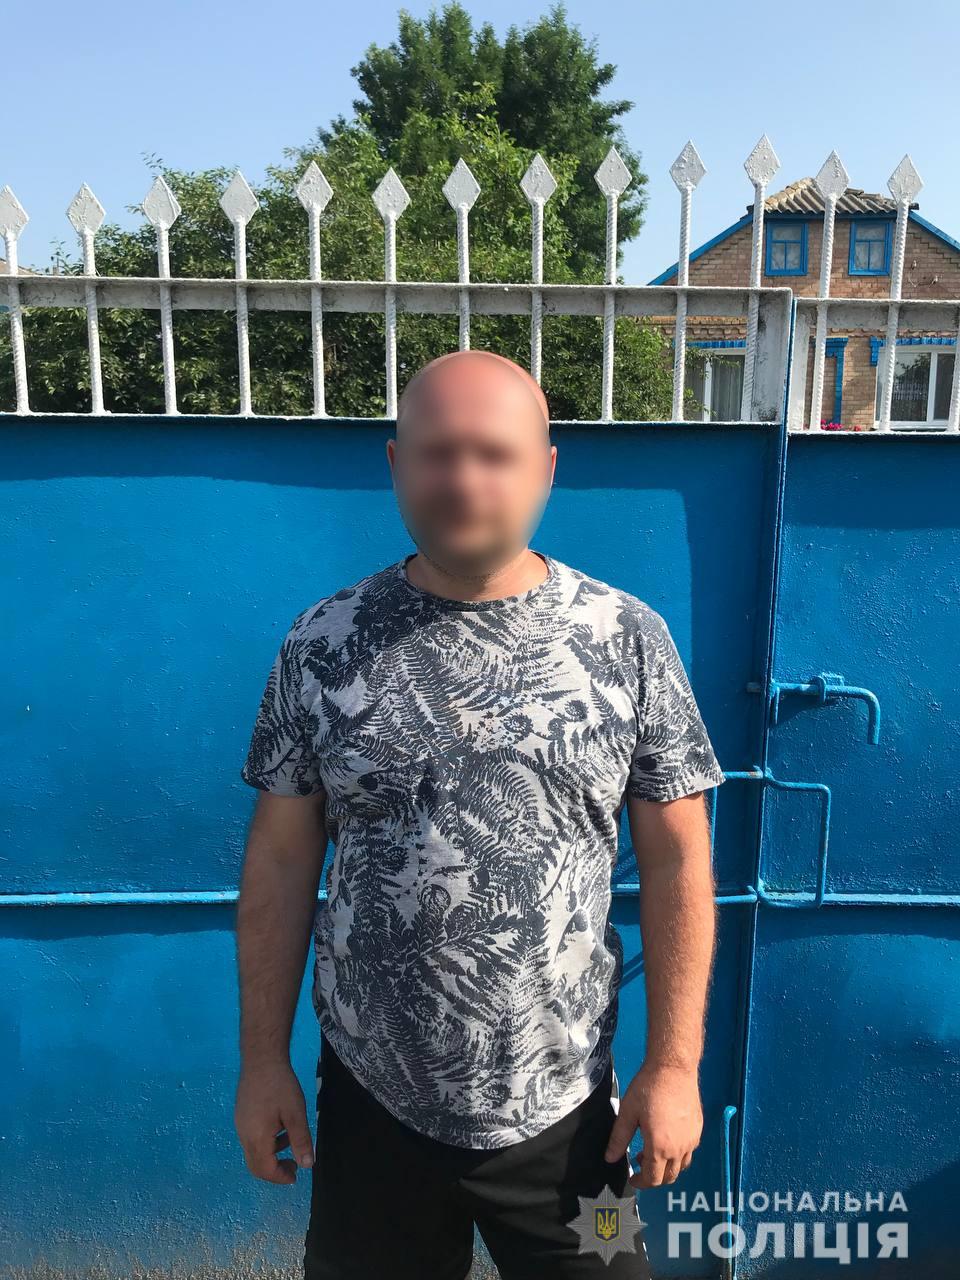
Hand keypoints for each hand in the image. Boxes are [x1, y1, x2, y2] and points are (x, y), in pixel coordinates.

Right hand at [235, 1058, 314, 1183]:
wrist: (261, 1059)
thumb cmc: (280, 1086)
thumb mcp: (295, 1114)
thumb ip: (300, 1141)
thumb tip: (307, 1165)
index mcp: (256, 1138)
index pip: (265, 1170)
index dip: (281, 1177)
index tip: (296, 1175)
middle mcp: (243, 1135)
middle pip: (255, 1165)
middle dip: (274, 1170)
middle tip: (294, 1166)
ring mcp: (240, 1125)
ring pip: (253, 1152)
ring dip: (271, 1155)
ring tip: (290, 1142)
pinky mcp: (241, 1115)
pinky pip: (251, 1139)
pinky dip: (266, 1143)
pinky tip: (279, 1127)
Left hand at [604, 1061, 703, 1189]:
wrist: (674, 1068)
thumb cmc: (649, 1087)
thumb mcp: (628, 1112)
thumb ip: (619, 1138)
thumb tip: (610, 1158)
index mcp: (660, 1147)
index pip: (653, 1179)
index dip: (641, 1183)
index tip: (632, 1178)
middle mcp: (679, 1148)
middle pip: (669, 1177)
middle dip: (654, 1177)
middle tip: (639, 1163)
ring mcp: (691, 1140)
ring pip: (681, 1166)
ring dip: (667, 1167)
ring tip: (653, 1151)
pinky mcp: (698, 1130)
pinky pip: (689, 1151)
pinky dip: (678, 1154)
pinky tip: (668, 1138)